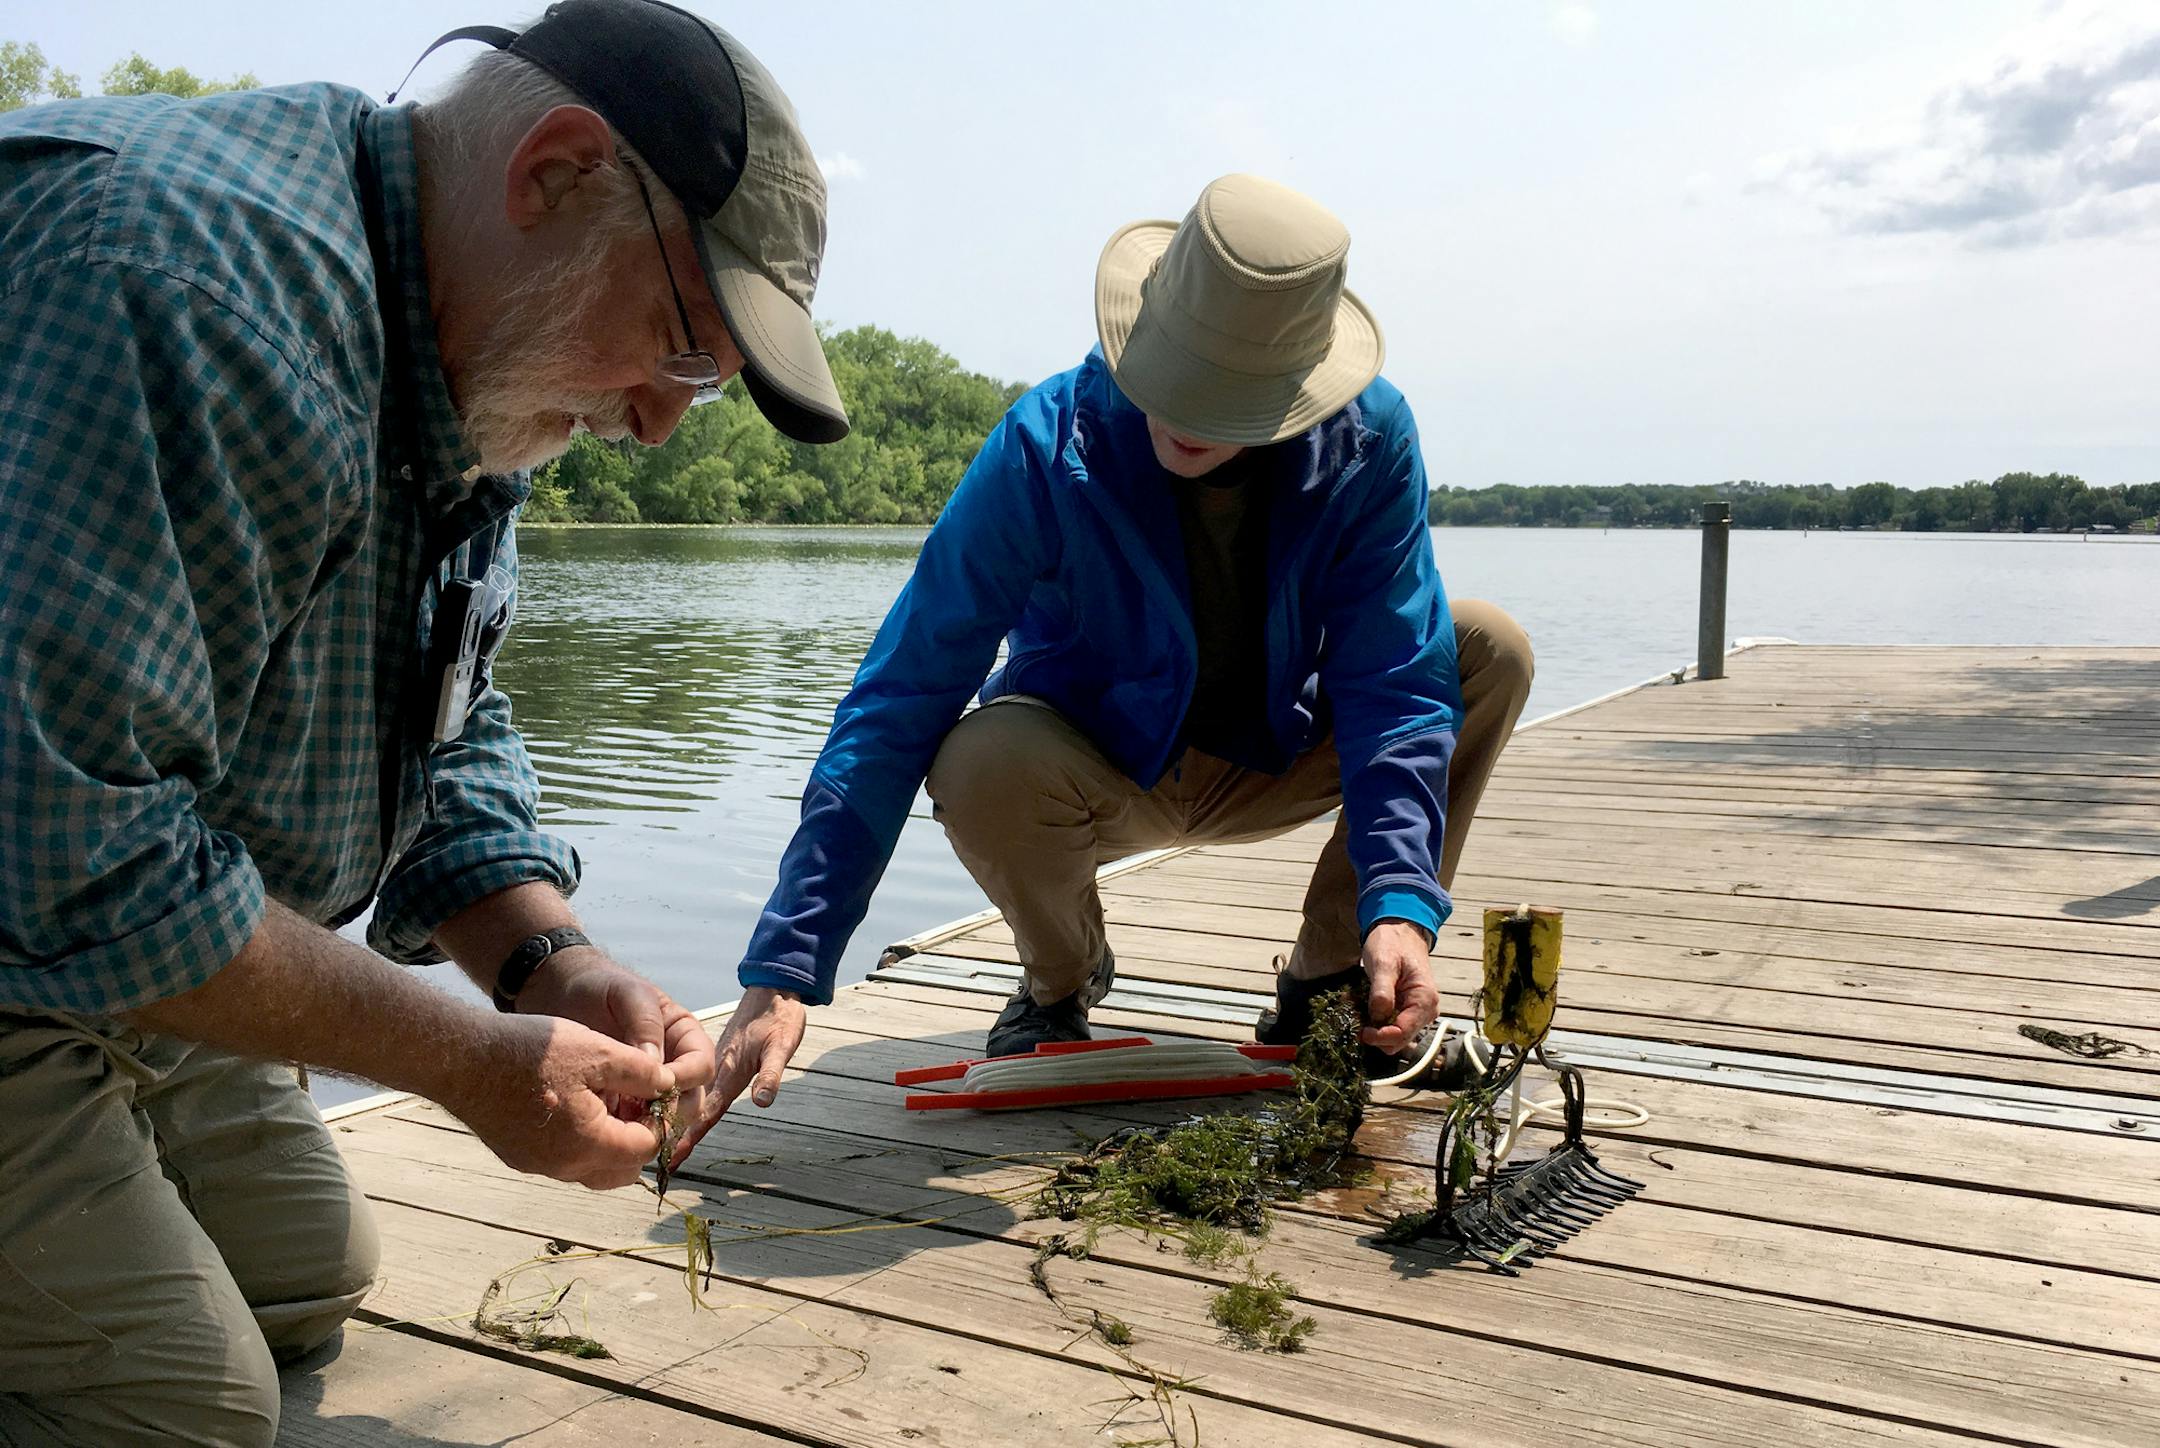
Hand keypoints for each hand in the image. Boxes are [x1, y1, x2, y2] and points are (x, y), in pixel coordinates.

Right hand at [449, 1012, 676, 1188]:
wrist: (462, 1059)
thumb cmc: (531, 1052)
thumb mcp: (598, 1051)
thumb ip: (642, 1072)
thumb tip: (670, 1085)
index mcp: (590, 1145)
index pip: (646, 1148)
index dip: (660, 1119)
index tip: (658, 1092)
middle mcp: (564, 1167)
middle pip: (622, 1169)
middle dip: (638, 1140)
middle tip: (638, 1101)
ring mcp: (537, 1165)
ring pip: (592, 1167)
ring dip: (609, 1142)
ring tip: (609, 1100)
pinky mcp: (517, 1156)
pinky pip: (563, 1159)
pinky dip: (580, 1141)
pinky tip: (576, 1104)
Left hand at [515, 949, 718, 1122]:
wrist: (562, 996)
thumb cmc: (600, 988)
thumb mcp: (626, 994)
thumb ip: (645, 1024)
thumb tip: (657, 1066)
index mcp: (684, 1037)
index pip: (701, 1066)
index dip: (684, 1078)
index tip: (656, 1083)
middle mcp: (674, 1065)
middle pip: (691, 1100)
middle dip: (670, 1111)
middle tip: (640, 1116)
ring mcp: (649, 1088)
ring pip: (666, 1119)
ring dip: (648, 1128)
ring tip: (620, 1126)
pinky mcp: (624, 1104)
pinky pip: (634, 1127)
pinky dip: (624, 1134)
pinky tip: (604, 1132)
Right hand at [670, 986, 804, 1167]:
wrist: (773, 987)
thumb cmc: (780, 1016)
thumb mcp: (780, 1046)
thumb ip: (770, 1074)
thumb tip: (762, 1102)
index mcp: (727, 1071)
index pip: (707, 1112)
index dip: (690, 1136)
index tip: (672, 1158)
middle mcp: (716, 1070)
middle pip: (692, 1108)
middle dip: (675, 1134)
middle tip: (659, 1161)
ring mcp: (715, 1063)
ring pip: (693, 1096)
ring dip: (679, 1117)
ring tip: (663, 1143)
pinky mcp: (719, 1057)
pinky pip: (699, 1083)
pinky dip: (688, 1097)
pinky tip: (682, 1105)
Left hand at [1362, 921, 1439, 1054]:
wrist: (1400, 932)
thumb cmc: (1393, 944)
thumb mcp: (1384, 963)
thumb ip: (1382, 991)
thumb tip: (1377, 1017)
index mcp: (1424, 1000)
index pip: (1404, 1032)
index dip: (1381, 1037)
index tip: (1362, 1032)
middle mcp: (1425, 1011)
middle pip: (1400, 1040)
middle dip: (1378, 1036)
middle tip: (1358, 1022)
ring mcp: (1417, 1013)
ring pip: (1395, 1037)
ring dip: (1375, 1030)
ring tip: (1359, 1012)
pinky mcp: (1406, 1011)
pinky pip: (1391, 1025)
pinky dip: (1376, 1022)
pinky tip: (1364, 1009)